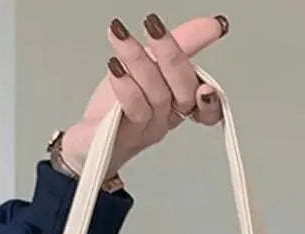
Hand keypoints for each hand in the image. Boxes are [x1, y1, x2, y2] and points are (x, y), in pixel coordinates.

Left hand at [60, 13, 229, 178]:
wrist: (89, 137)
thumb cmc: (120, 103)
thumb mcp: (152, 62)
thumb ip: (184, 43)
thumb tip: (216, 24)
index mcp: (179, 104)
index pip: (208, 107)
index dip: (212, 98)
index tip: (207, 81)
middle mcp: (168, 118)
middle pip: (184, 93)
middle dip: (171, 56)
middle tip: (153, 25)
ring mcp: (149, 129)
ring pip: (157, 95)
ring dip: (138, 60)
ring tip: (119, 34)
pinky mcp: (126, 135)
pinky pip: (134, 110)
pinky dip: (126, 85)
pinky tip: (114, 66)